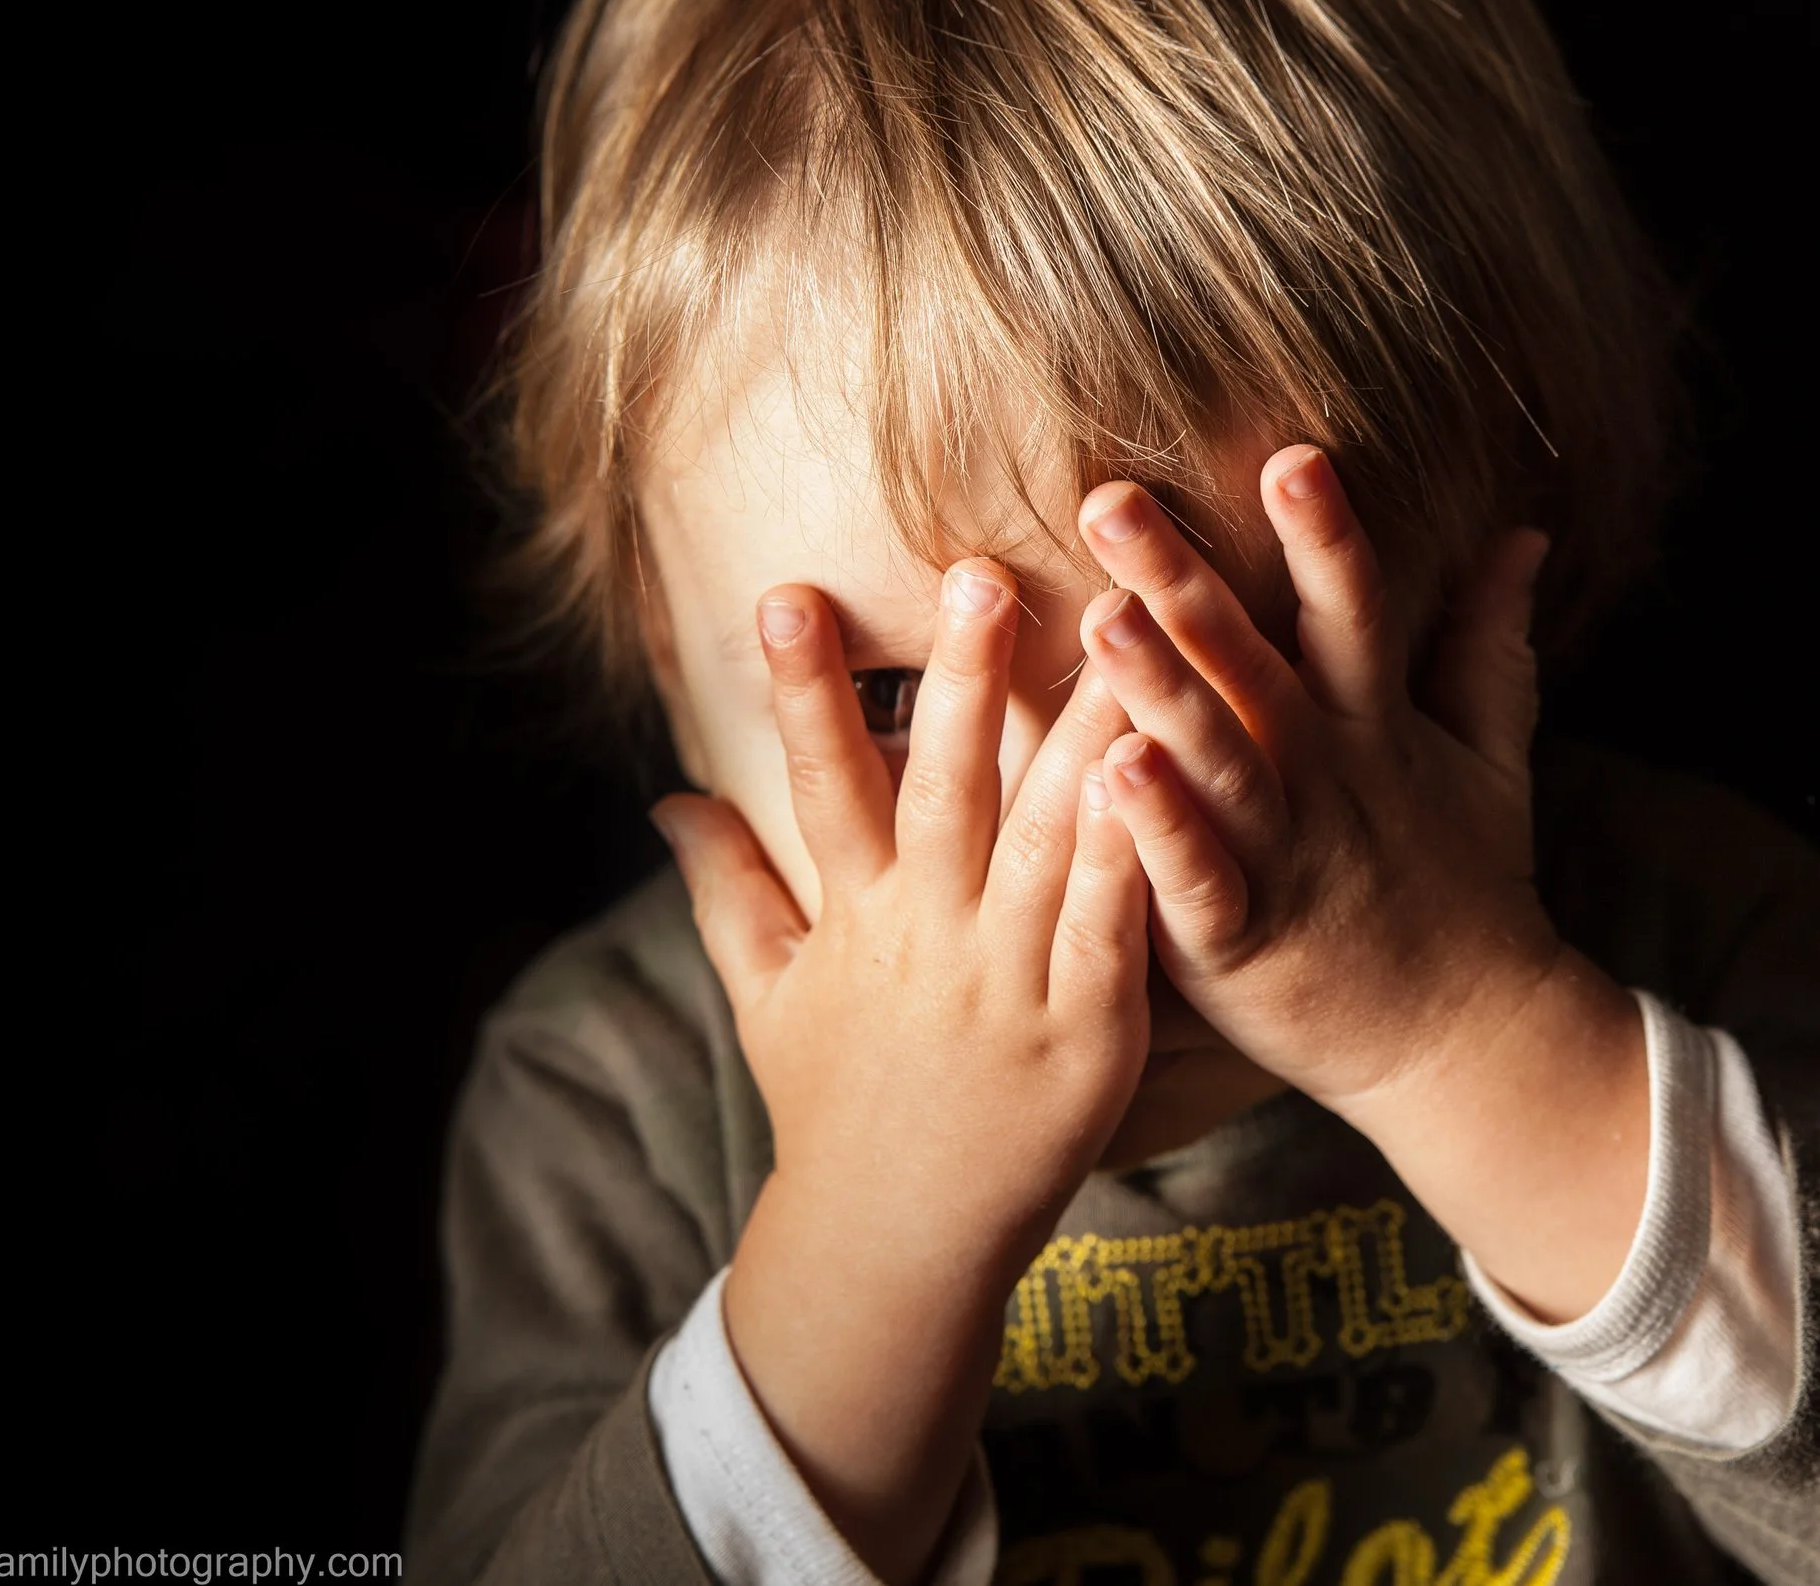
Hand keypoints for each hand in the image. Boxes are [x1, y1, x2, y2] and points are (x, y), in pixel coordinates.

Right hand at [652, 559, 1145, 1581]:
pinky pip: (1111, 927)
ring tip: (1113, 641)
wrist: (896, 1243)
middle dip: (960, 684)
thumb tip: (663, 797)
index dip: (801, 691)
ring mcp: (1008, 985)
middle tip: (981, 575)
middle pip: (943, 793)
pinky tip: (1155, 780)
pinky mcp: (1086, 1032)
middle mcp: (926, 939)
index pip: (818, 784)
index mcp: (852, 919)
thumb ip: (724, 888)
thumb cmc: (835, 1108)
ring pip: (1044, 840)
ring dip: (1076, 737)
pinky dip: (1128, 855)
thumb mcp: (763, 998)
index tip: (787, 594)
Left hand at [1074, 446, 1650, 1319]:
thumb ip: (1489, 639)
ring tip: (1101, 616)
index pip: (1352, 610)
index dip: (1324, 533)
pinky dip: (1158, 830)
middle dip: (1185, 580)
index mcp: (1372, 725)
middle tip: (1112, 500)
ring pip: (1214, 761)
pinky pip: (1194, 881)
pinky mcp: (1242, 943)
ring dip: (1158, 689)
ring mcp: (1283, 860)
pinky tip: (1110, 771)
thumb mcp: (1492, 755)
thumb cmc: (1466, 887)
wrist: (1469, 1042)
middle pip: (1253, 665)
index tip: (1289, 452)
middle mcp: (1324, 778)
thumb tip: (1520, 530)